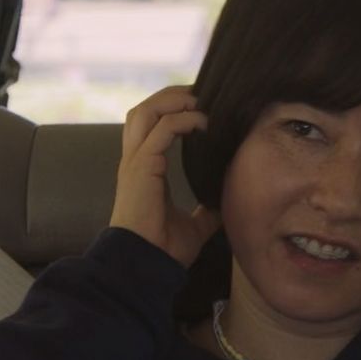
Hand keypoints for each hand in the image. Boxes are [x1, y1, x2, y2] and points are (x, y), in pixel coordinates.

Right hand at [108, 86, 222, 266]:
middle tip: (201, 94)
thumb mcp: (193, 225)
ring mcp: (135, 162)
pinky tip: (202, 123)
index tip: (201, 106)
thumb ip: (205, 212)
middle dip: (170, 96)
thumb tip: (224, 205)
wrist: (147, 265)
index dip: (172, 110)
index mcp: (144, 170)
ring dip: (173, 100)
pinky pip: (161, 130)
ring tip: (199, 101)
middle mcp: (135, 160)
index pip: (150, 126)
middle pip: (143, 110)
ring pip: (145, 112)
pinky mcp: (141, 167)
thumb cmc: (163, 248)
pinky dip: (182, 120)